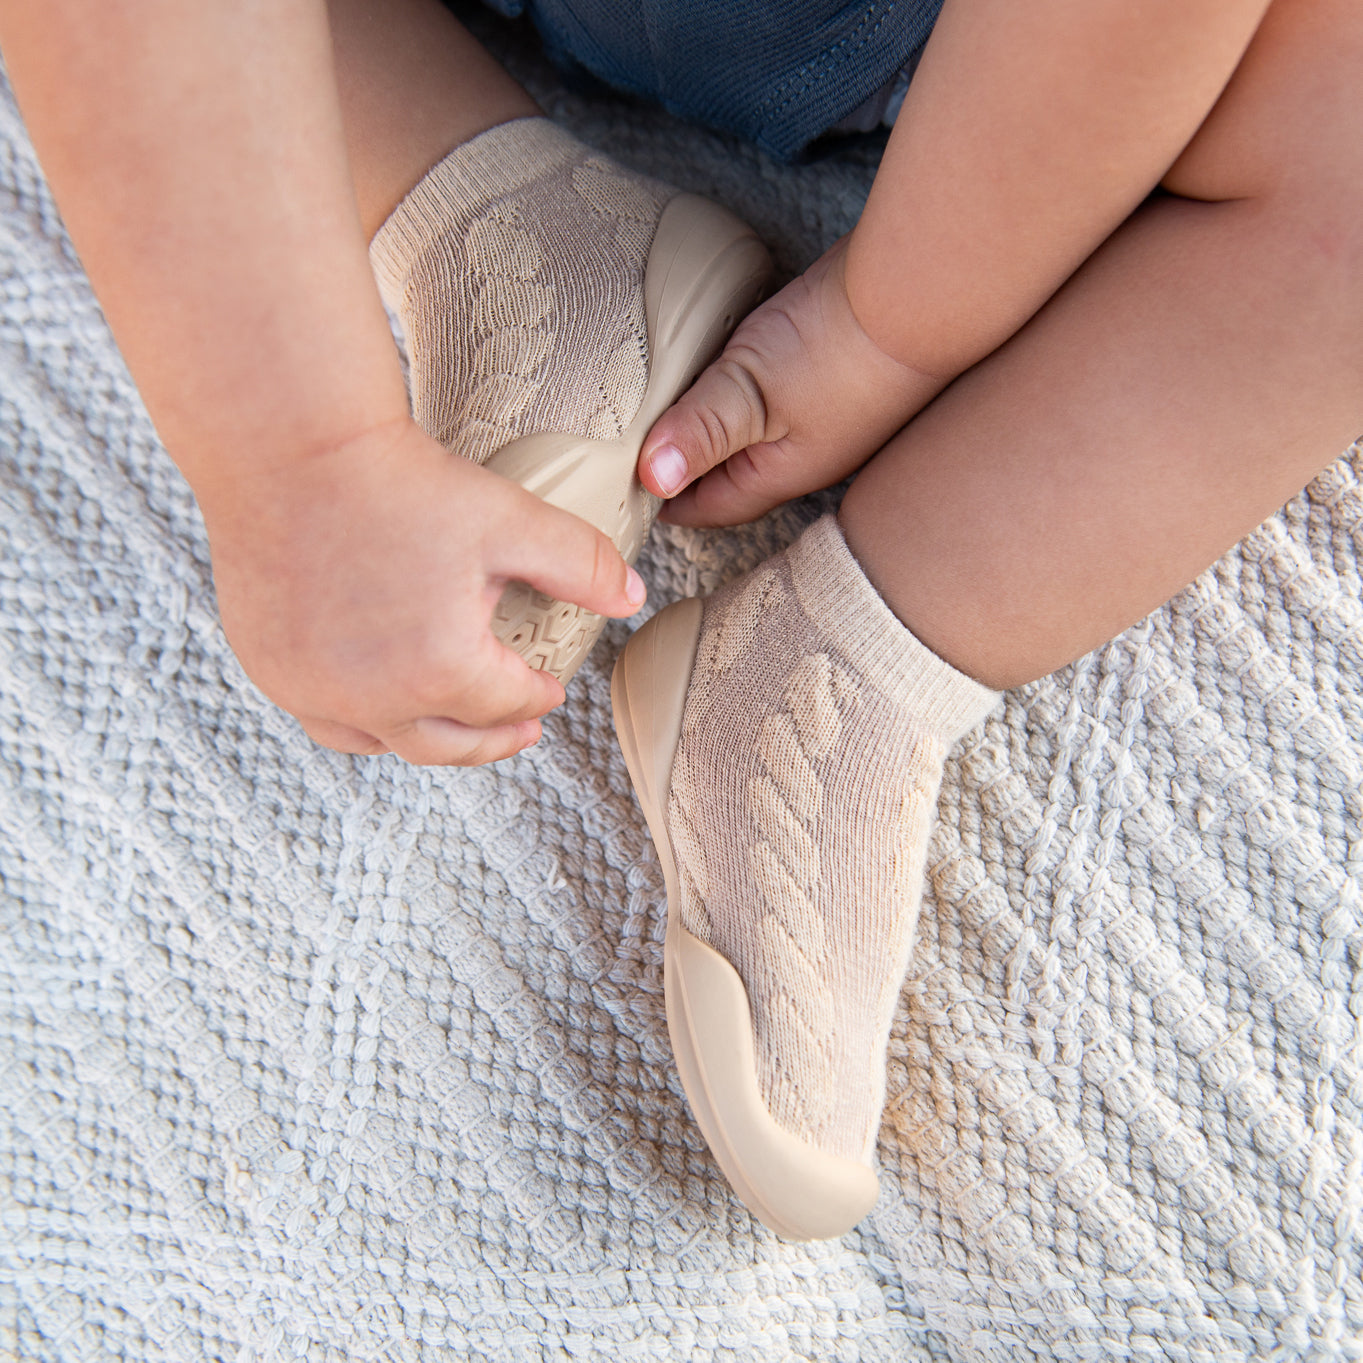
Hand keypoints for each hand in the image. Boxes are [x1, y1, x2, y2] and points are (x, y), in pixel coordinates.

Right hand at [201, 419, 645, 764]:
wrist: (291, 447)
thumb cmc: (399, 481)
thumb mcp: (509, 519)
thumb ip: (580, 563)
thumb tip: (632, 595)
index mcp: (441, 669)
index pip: (507, 703)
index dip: (538, 697)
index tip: (550, 688)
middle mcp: (374, 697)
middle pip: (450, 743)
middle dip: (494, 739)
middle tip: (520, 731)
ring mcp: (314, 689)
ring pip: (385, 742)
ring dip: (430, 738)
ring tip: (452, 725)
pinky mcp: (270, 668)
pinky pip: (327, 721)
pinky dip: (364, 722)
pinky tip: (380, 702)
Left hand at [638, 238, 944, 525]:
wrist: (924, 285)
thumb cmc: (839, 346)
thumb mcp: (752, 391)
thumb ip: (701, 431)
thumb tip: (649, 480)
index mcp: (780, 473)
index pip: (708, 505)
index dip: (663, 500)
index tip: (621, 491)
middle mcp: (804, 453)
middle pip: (730, 475)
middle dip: (687, 469)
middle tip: (634, 453)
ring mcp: (825, 413)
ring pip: (753, 433)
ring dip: (713, 426)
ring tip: (668, 408)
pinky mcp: (834, 372)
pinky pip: (775, 395)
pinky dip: (741, 389)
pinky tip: (727, 365)